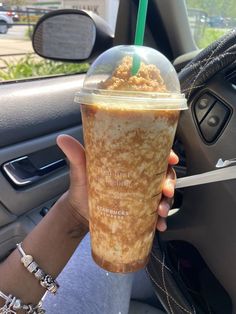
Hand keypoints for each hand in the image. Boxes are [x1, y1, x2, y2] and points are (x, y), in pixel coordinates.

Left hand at [57, 134, 177, 231]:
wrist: (79, 214)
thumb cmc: (82, 188)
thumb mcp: (80, 170)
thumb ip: (76, 155)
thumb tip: (62, 138)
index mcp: (128, 162)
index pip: (153, 153)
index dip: (166, 153)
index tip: (172, 159)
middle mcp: (139, 176)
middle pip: (162, 174)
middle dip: (169, 181)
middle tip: (165, 190)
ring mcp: (141, 194)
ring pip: (162, 194)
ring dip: (166, 202)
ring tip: (160, 212)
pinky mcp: (140, 210)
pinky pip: (155, 213)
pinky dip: (160, 220)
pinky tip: (159, 226)